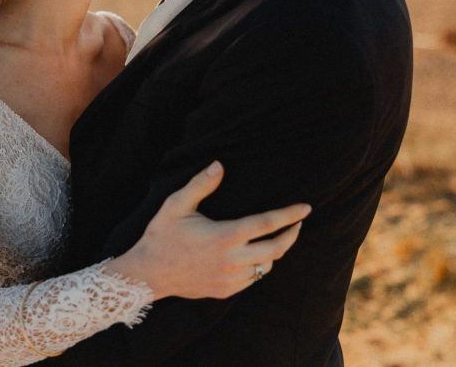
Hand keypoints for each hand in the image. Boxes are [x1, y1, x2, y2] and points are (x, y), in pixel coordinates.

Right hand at [104, 161, 310, 299]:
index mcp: (224, 236)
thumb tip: (219, 164)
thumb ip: (200, 185)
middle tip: (298, 223)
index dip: (290, 215)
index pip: (267, 224)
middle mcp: (232, 260)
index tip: (306, 208)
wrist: (148, 274)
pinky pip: (252, 279)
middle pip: (276, 249)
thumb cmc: (162, 235)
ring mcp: (230, 279)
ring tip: (276, 237)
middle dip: (291, 234)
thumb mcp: (176, 205)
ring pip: (266, 266)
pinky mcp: (226, 291)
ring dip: (275, 251)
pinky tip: (253, 255)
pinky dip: (258, 266)